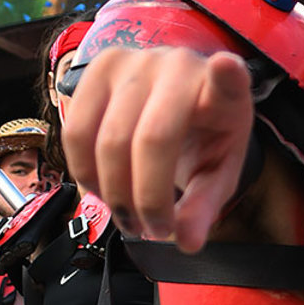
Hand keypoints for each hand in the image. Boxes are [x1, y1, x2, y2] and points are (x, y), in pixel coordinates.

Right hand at [63, 47, 254, 252]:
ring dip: (112, 193)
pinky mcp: (97, 66)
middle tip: (153, 232)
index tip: (227, 67)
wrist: (178, 103)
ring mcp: (134, 61)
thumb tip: (187, 243)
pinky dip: (85, 172)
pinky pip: (75, 130)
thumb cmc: (204, 140)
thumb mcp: (215, 177)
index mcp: (221, 93)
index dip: (227, 75)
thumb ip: (204, 207)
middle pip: (151, 141)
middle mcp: (177, 66)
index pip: (228, 80)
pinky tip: (104, 189)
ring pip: (106, 139)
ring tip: (129, 219)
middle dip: (146, 200)